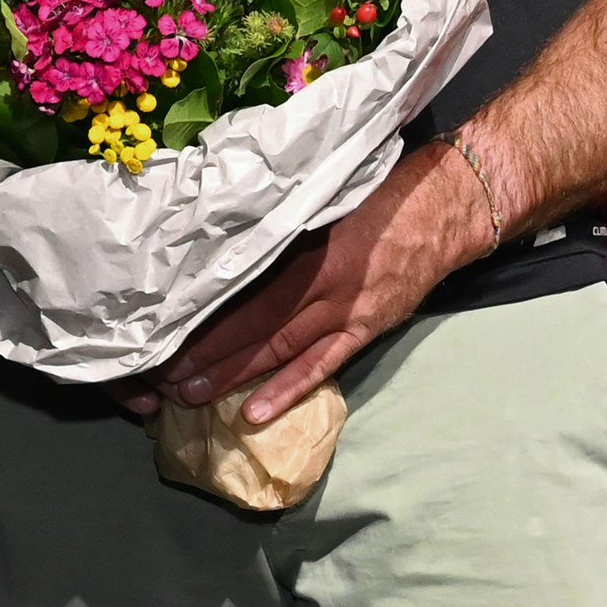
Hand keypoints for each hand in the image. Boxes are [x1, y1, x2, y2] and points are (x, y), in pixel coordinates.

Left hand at [157, 145, 496, 424]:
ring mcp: (344, 311)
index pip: (242, 283)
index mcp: (304, 242)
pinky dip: (287, 391)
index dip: (202, 310)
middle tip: (162, 375)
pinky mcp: (364, 330)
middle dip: (206, 351)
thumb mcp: (321, 193)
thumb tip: (220, 229)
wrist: (443, 208)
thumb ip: (278, 216)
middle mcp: (320, 282)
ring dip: (234, 375)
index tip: (164, 325)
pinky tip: (254, 414)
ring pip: (279, 349)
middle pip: (253, 323)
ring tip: (191, 396)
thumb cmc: (376, 192)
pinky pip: (321, 367)